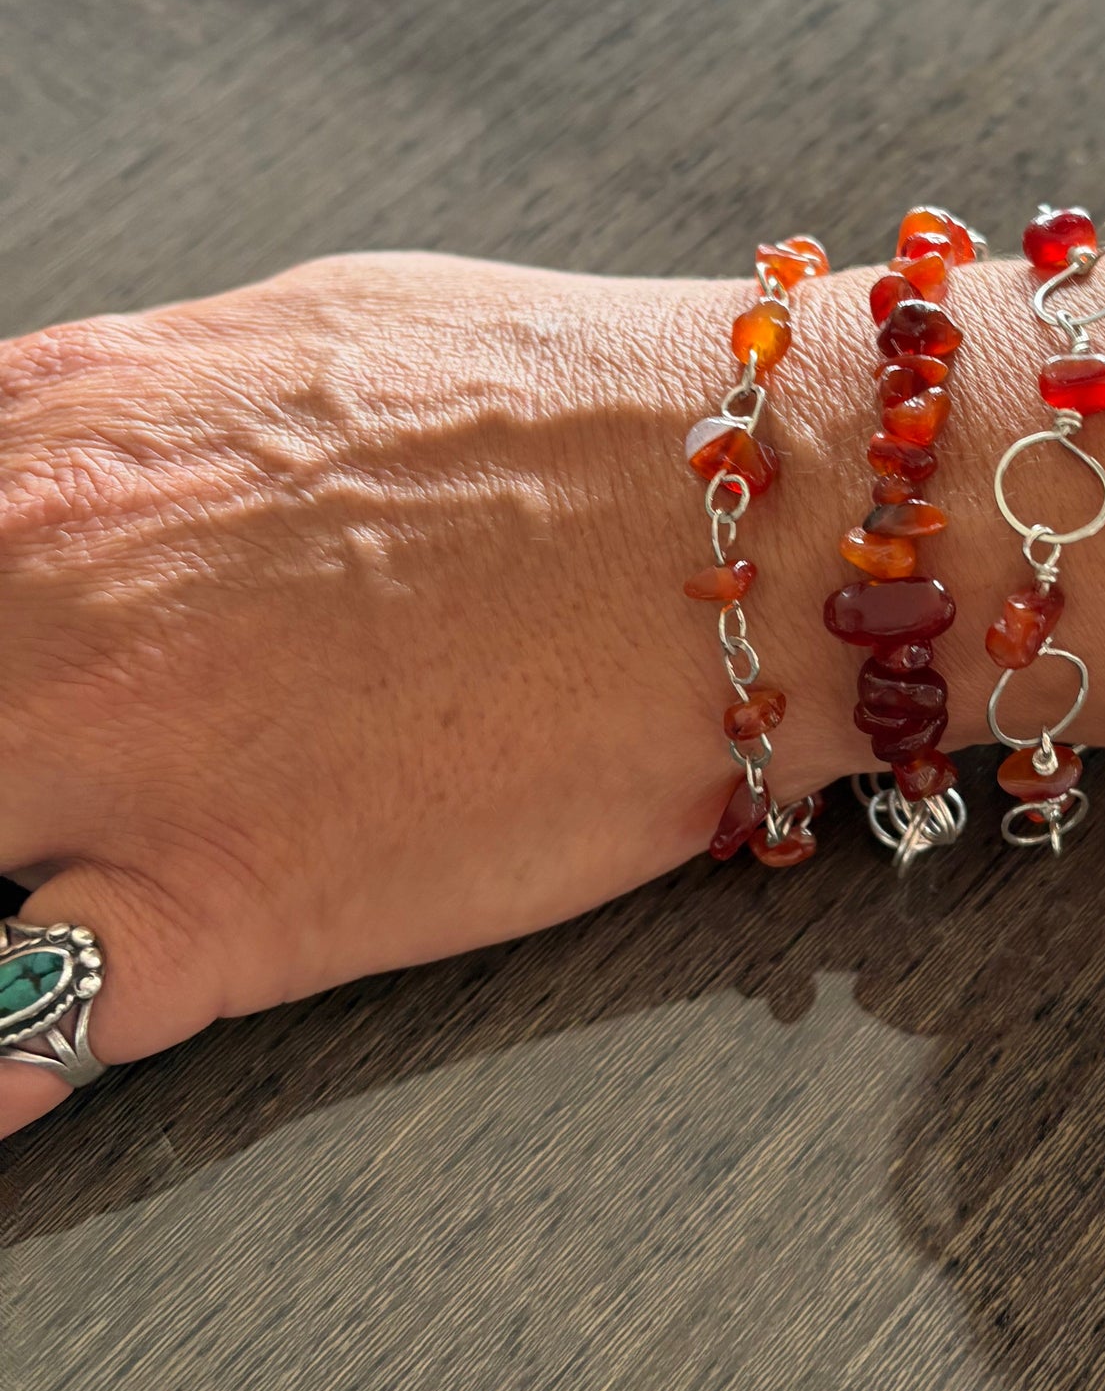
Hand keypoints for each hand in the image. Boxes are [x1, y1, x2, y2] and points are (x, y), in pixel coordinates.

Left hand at [0, 251, 820, 1135]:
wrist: (745, 526)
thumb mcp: (299, 338)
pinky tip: (28, 1048)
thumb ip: (134, 415)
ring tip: (63, 875)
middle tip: (54, 779)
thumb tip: (64, 462)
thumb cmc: (564, 414)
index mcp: (51, 443)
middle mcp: (37, 601)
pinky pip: (16, 1033)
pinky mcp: (219, 915)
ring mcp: (112, 768)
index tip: (12, 665)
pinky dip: (11, 1053)